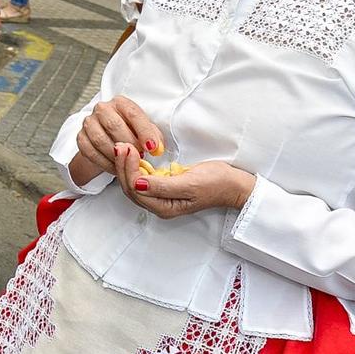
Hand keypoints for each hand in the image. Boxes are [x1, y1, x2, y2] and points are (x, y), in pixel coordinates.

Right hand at [68, 95, 164, 187]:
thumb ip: (153, 137)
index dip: (144, 131)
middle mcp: (102, 109)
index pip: (133, 113)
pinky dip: (105, 163)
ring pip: (100, 140)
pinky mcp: (81, 138)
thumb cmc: (130, 132)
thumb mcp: (145, 130)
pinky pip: (91, 152)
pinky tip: (116, 168)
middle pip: (113, 125)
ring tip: (128, 163)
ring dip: (116, 155)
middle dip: (129, 144)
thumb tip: (157, 149)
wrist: (109, 139)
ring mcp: (89, 123)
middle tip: (140, 157)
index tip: (153, 148)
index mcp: (120, 102)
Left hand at [124, 160, 255, 219]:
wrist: (233, 184)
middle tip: (121, 145)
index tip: (128, 149)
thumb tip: (137, 184)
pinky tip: (134, 154)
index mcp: (164, 208)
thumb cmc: (216, 183)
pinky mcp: (164, 188)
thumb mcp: (190, 183)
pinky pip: (142, 179)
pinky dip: (135, 166)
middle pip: (130, 187)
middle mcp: (159, 205)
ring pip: (134, 183)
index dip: (127, 169)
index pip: (135, 189)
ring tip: (124, 147)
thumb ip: (162, 186)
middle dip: (123, 166)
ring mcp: (161, 197)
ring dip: (127, 165)